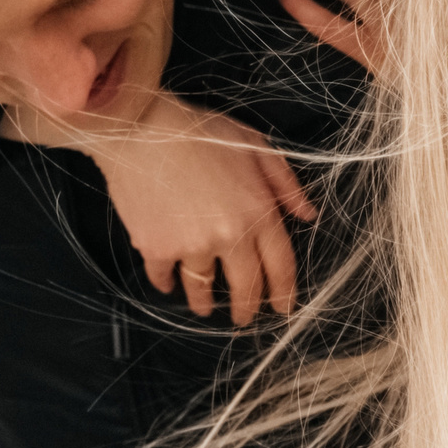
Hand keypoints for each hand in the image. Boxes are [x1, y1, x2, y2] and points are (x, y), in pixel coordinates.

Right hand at [85, 92, 317, 324]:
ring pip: (203, 289)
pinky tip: (169, 284)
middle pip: (246, 287)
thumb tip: (308, 215)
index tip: (283, 309)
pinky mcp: (156, 249)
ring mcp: (191, 246)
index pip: (281, 265)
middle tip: (244, 319)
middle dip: (247, 309)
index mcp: (258, 212)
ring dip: (205, 304)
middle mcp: (229, 237)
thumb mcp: (255, 146)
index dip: (285, 293)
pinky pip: (164, 278)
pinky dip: (167, 284)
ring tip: (205, 309)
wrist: (139, 128)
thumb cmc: (200, 131)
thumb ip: (285, 183)